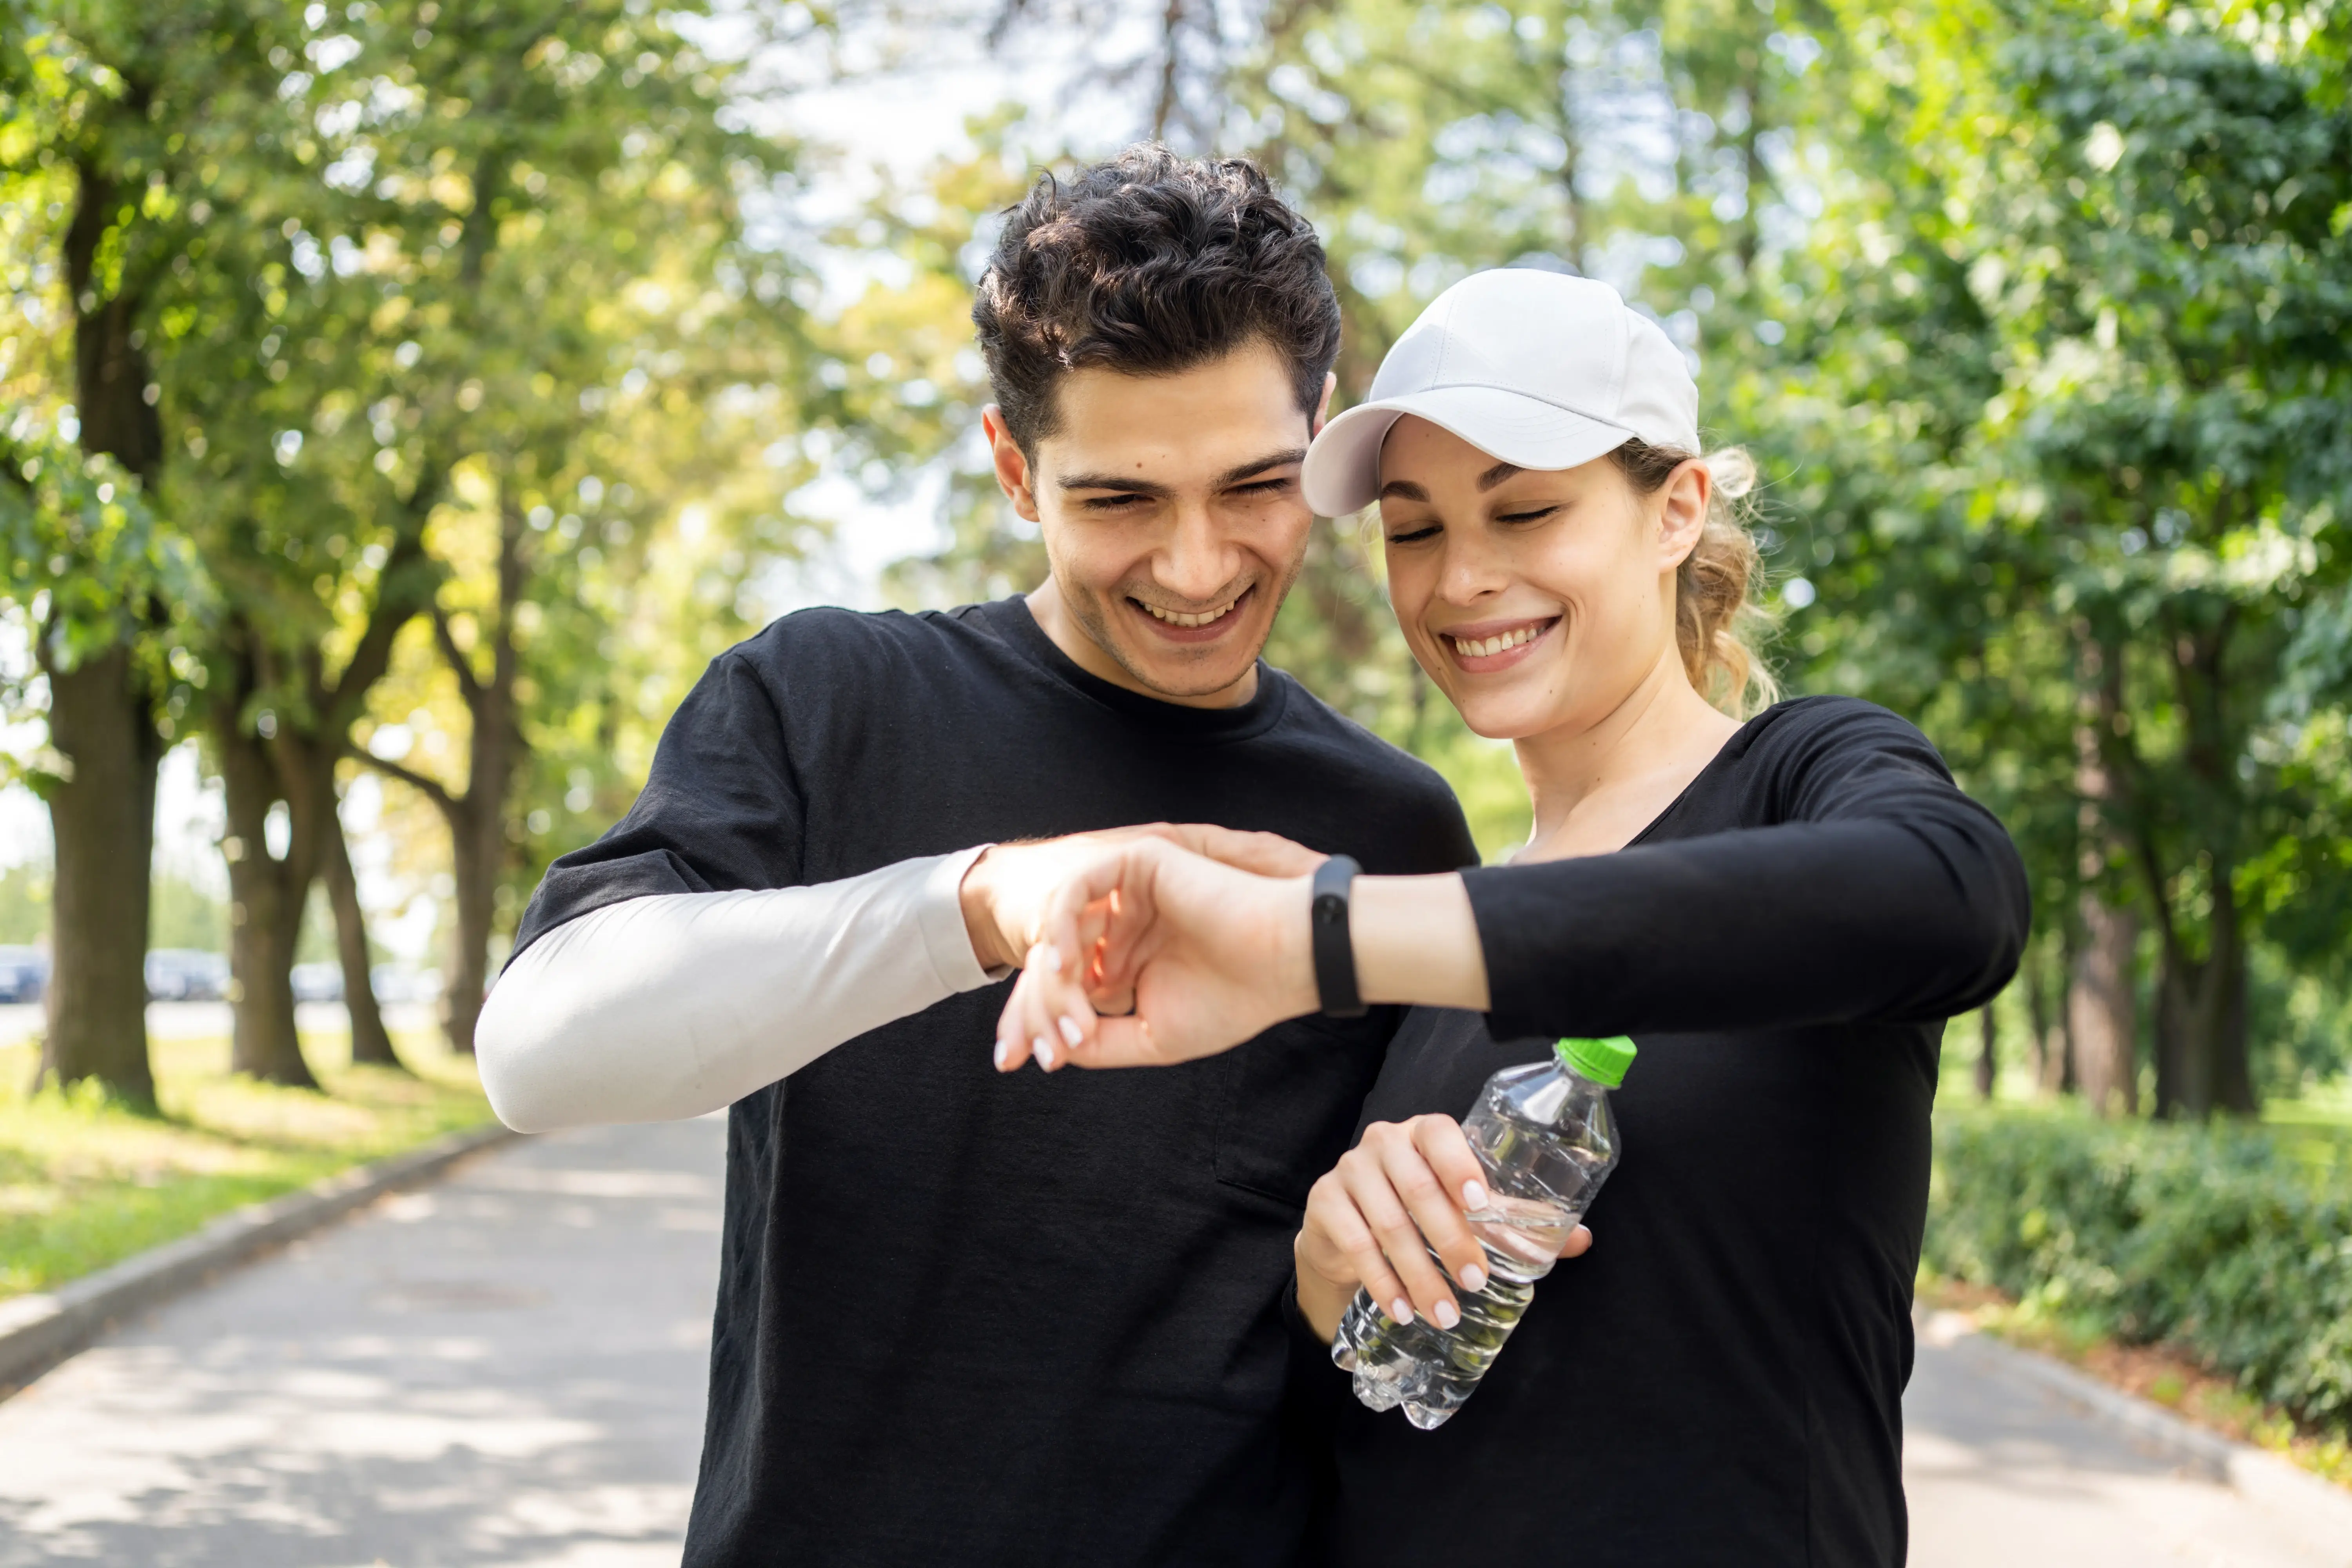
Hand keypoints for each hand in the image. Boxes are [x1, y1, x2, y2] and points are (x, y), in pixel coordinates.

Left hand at [989, 837, 1321, 1070]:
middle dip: (1032, 1008)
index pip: (1061, 986)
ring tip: (1074, 1021)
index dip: (1035, 1023)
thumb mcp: (1151, 1037)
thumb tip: (1052, 1046)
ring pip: (1057, 929)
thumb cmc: (1232, 1000)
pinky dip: (1063, 928)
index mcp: (1124, 962)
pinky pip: (1076, 890)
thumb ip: (1096, 1041)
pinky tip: (1068, 968)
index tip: (1030, 1063)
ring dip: (1052, 980)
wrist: (1286, 961)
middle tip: (1040, 1051)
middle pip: (1048, 960)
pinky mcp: (1137, 863)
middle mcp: (1121, 925)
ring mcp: (1127, 893)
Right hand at [1293, 1115, 1593, 1342]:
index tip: (1479, 1202)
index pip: (1441, 1135)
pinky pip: (1355, 1244)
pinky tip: (1402, 1310)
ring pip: (1388, 1224)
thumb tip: (1581, 1240)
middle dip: (1450, 1241)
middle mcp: (1383, 1142)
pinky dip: (1382, 1282)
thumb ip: (1514, 1222)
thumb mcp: (1464, 1209)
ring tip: (1443, 1313)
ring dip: (1419, 1274)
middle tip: (1475, 1283)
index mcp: (1424, 1133)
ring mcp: (1349, 1170)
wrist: (1347, 1223)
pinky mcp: (1324, 1201)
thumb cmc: (1419, 1209)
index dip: (1459, 1165)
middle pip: (1418, 1188)